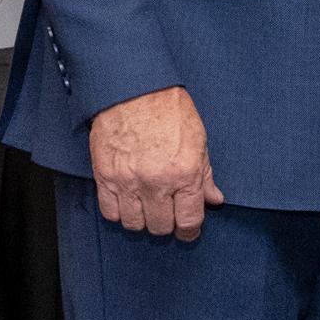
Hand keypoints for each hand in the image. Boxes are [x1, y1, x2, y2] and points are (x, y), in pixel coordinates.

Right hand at [89, 86, 224, 240]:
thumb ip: (205, 176)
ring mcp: (129, 181)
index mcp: (185, 173)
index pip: (189, 221)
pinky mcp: (105, 176)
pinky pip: (110, 212)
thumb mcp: (198, 140)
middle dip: (166, 223)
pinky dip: (118, 211)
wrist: (133, 88)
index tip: (187, 230)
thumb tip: (214, 200)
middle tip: (167, 211)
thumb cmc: (168, 109)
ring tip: (146, 205)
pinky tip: (127, 200)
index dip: (189, 230)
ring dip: (142, 219)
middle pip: (161, 226)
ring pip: (134, 224)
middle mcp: (157, 182)